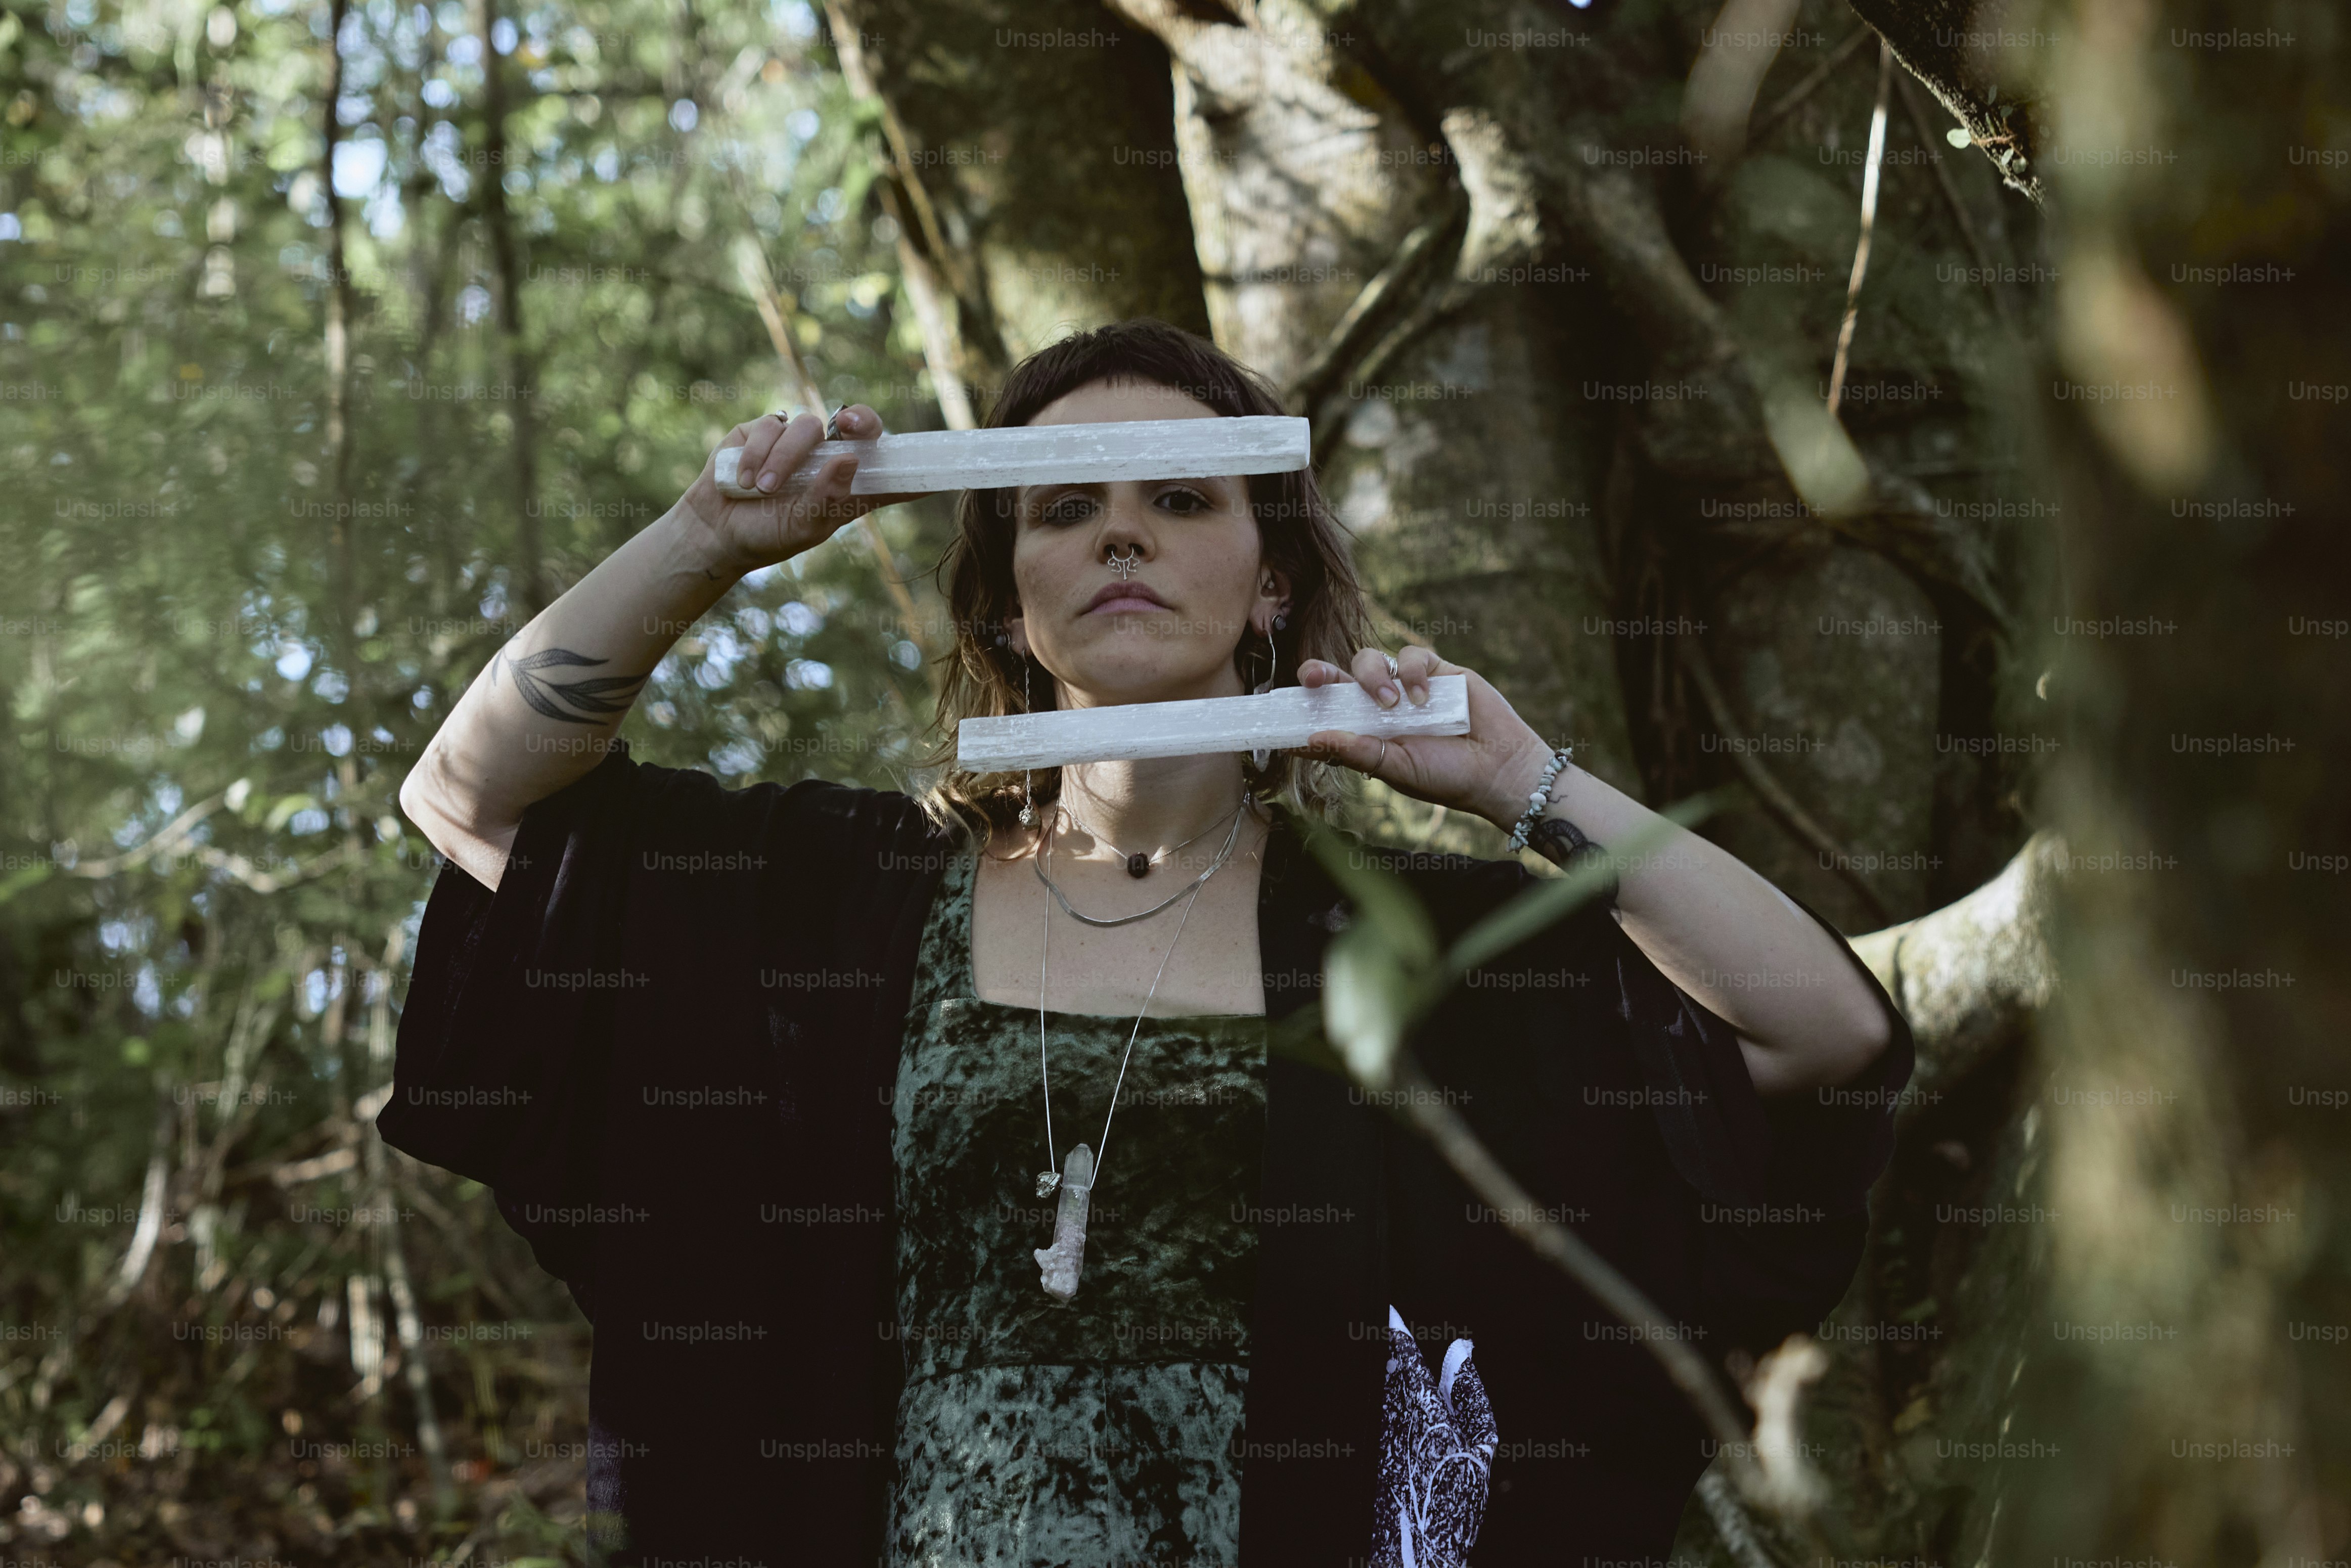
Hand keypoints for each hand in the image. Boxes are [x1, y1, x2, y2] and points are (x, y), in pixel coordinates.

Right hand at [673, 405, 927, 577]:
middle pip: (860, 425)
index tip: (942, 467)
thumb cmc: (767, 535)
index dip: (915, 469)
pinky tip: (743, 480)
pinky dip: (757, 453)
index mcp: (850, 488)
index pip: (891, 474)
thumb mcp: (803, 527)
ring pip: (807, 426)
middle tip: (850, 424)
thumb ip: (827, 496)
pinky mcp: (762, 431)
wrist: (716, 534)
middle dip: (861, 418)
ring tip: (764, 489)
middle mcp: (829, 459)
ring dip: (785, 458)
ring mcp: (796, 443)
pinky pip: (769, 425)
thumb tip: (848, 459)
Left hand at [1298, 644, 1554, 831]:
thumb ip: (1358, 752)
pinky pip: (1410, 655)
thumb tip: (1313, 738)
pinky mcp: (1436, 670)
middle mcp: (1380, 706)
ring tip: (1392, 703)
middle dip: (1321, 673)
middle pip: (1339, 678)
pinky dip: (1412, 672)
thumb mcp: (1396, 770)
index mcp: (1365, 731)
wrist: (1499, 769)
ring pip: (1370, 660)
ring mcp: (1406, 687)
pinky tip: (1424, 697)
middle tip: (1314, 677)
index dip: (1304, 706)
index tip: (1284, 706)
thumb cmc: (1446, 778)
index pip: (1326, 713)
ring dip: (1373, 677)